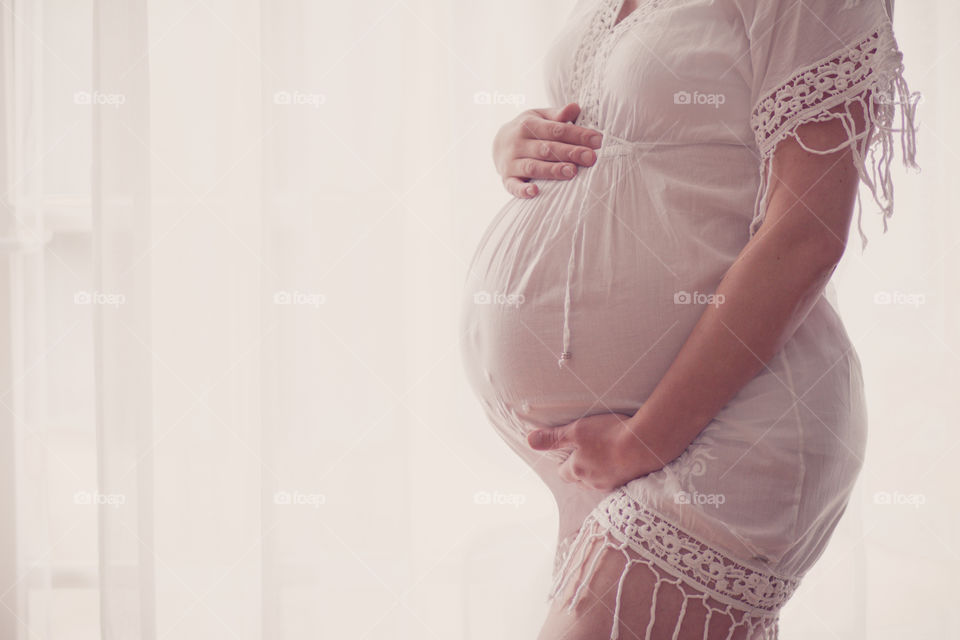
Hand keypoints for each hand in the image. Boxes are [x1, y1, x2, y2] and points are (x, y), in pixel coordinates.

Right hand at [492, 102, 603, 198]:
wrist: (498, 143)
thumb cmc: (528, 130)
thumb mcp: (540, 117)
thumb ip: (558, 115)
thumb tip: (575, 107)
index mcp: (528, 125)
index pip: (556, 130)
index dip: (577, 135)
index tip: (597, 140)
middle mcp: (518, 143)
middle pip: (547, 148)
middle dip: (570, 152)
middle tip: (590, 158)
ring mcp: (511, 162)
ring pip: (533, 167)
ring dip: (552, 170)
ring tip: (572, 172)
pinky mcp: (507, 179)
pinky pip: (513, 186)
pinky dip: (523, 190)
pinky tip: (535, 191)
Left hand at [526, 412, 668, 491]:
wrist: (646, 443)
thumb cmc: (609, 434)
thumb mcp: (576, 430)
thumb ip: (553, 438)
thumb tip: (529, 441)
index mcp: (578, 470)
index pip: (563, 474)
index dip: (563, 465)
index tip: (565, 456)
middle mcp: (593, 482)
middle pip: (580, 481)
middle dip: (579, 471)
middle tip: (583, 458)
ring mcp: (613, 484)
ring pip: (598, 482)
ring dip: (598, 473)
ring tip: (602, 459)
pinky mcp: (630, 482)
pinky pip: (617, 481)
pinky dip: (616, 472)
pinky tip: (621, 462)